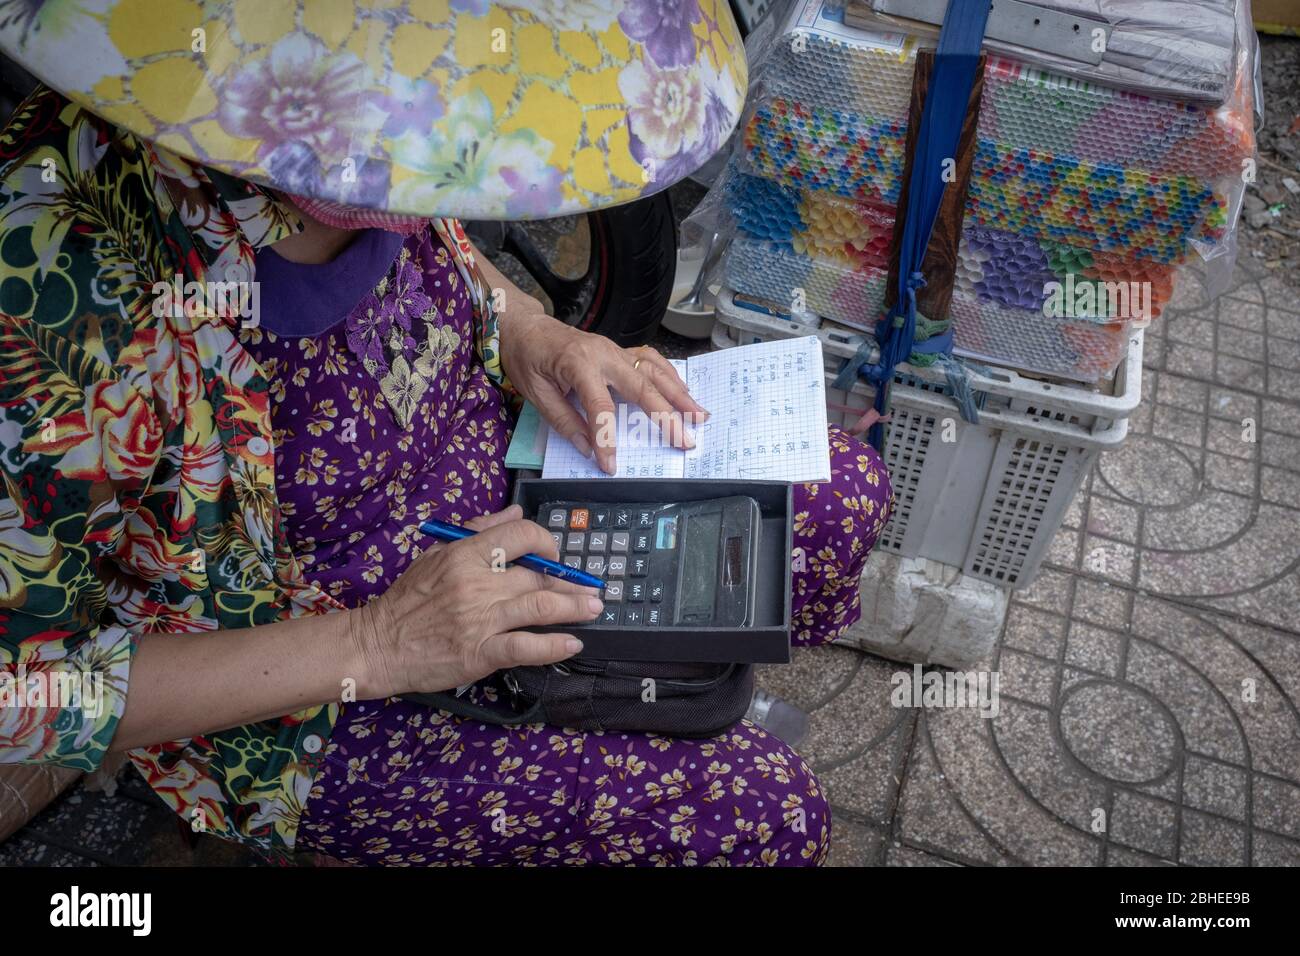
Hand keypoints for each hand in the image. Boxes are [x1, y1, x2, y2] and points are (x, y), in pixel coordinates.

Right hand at [348, 506, 600, 697]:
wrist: (378, 644)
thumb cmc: (407, 600)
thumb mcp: (436, 554)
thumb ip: (478, 531)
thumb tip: (513, 512)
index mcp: (465, 554)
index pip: (520, 535)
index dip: (546, 544)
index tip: (555, 558)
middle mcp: (476, 583)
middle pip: (538, 577)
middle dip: (571, 584)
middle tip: (592, 591)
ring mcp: (480, 619)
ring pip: (540, 608)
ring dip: (574, 609)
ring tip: (593, 610)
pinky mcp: (480, 653)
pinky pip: (526, 647)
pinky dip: (554, 646)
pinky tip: (572, 644)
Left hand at [499, 310, 707, 473]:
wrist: (527, 328)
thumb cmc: (528, 358)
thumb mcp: (536, 394)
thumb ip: (563, 421)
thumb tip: (589, 449)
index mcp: (578, 364)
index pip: (600, 408)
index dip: (607, 439)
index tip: (610, 465)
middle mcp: (604, 354)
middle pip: (642, 386)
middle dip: (667, 415)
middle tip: (686, 439)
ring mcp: (615, 350)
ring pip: (654, 371)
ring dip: (680, 394)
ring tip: (700, 415)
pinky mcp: (620, 350)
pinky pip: (651, 362)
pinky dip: (671, 377)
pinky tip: (683, 393)